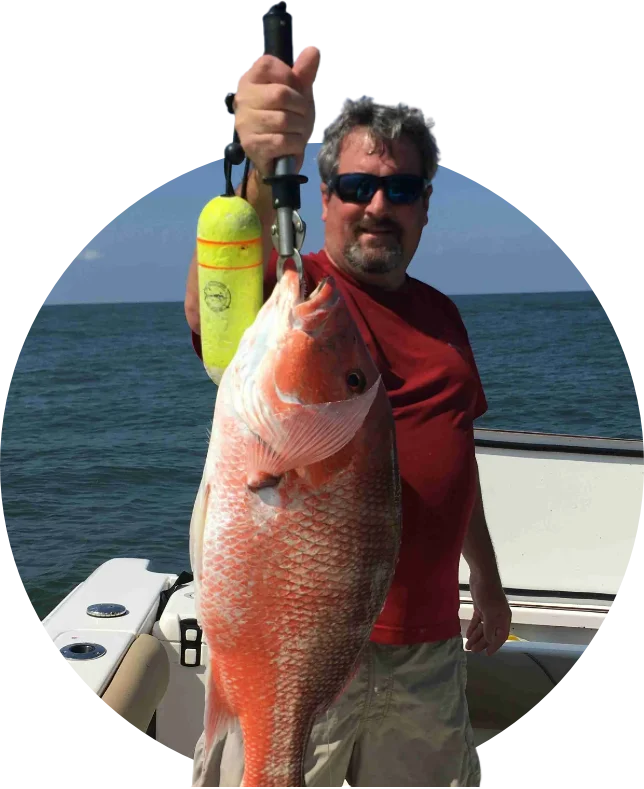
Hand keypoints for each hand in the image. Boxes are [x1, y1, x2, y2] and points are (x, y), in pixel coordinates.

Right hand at [233, 45, 319, 177]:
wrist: (275, 159)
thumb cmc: (285, 121)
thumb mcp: (296, 95)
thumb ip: (303, 74)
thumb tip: (313, 49)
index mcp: (249, 81)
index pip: (267, 65)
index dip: (290, 78)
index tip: (296, 92)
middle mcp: (242, 99)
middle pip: (280, 94)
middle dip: (300, 107)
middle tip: (303, 117)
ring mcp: (244, 123)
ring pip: (284, 119)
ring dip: (300, 128)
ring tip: (298, 132)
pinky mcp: (251, 145)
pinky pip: (282, 140)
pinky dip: (295, 144)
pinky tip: (293, 145)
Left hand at [465, 572, 510, 655]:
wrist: (482, 576)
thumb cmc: (489, 594)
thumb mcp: (490, 612)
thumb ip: (490, 628)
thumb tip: (490, 641)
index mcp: (504, 619)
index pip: (501, 637)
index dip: (494, 646)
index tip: (487, 654)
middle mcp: (497, 617)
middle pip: (490, 634)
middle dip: (482, 643)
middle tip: (472, 651)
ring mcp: (489, 612)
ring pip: (483, 628)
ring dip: (476, 637)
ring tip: (468, 646)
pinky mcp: (481, 607)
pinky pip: (478, 621)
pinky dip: (473, 628)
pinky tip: (467, 634)